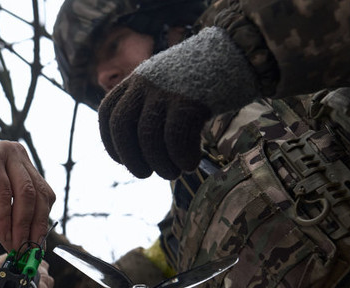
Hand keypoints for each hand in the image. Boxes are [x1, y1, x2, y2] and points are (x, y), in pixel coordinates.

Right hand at [0, 138, 54, 250]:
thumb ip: (9, 229)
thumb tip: (24, 252)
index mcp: (22, 165)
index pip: (44, 195)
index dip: (43, 222)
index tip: (37, 247)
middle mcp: (17, 155)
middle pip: (39, 195)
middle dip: (36, 227)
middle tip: (29, 251)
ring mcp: (5, 154)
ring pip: (25, 194)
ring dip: (22, 225)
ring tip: (18, 245)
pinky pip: (4, 194)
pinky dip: (5, 217)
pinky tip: (3, 233)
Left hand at [98, 27, 258, 179]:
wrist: (241, 52)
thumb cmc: (207, 78)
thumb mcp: (170, 85)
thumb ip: (152, 108)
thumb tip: (143, 151)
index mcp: (138, 78)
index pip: (109, 112)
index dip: (110, 141)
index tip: (121, 160)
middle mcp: (146, 82)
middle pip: (122, 126)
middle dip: (131, 157)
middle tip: (145, 174)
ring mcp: (166, 90)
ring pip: (148, 137)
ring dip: (160, 163)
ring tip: (174, 172)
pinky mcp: (189, 100)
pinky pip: (175, 138)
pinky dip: (181, 157)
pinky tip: (191, 164)